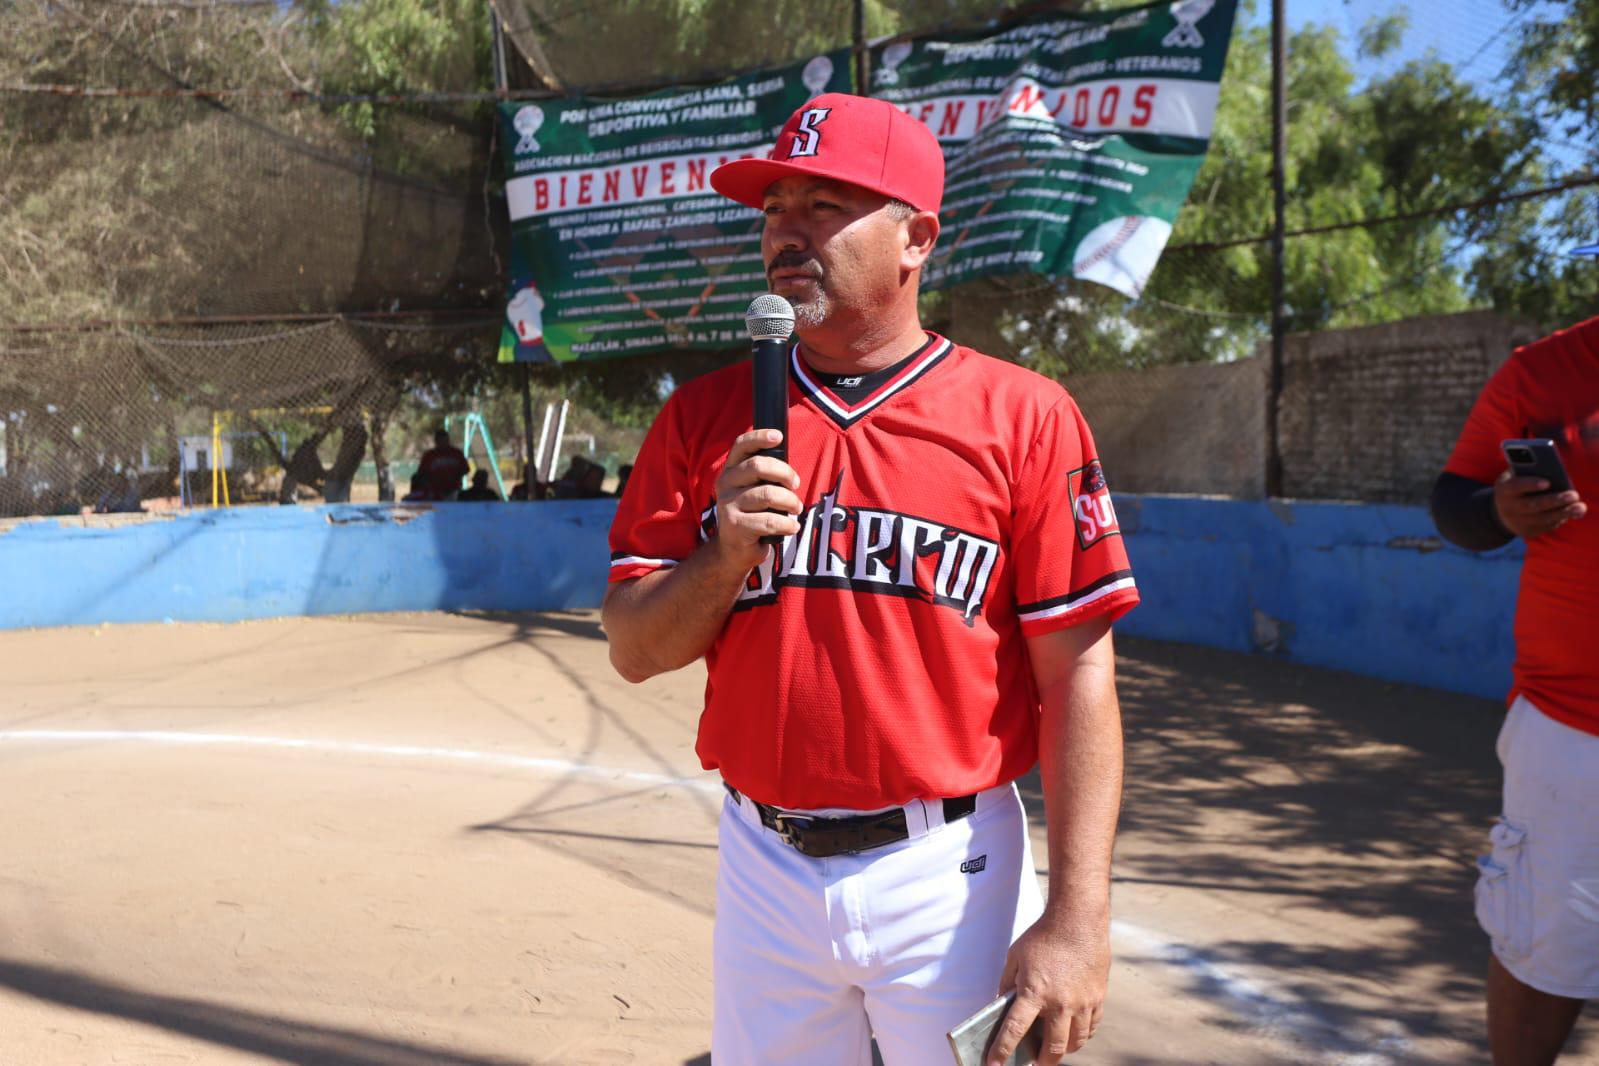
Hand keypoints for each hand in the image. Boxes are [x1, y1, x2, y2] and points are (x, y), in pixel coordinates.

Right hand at [712, 429, 801, 571]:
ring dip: (790, 502)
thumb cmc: (752, 515)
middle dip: (785, 473)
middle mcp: (725, 484)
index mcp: (731, 470)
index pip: (741, 446)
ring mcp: (727, 505)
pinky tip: (792, 527)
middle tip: (796, 485)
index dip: (759, 437)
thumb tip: (789, 469)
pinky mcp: (735, 526)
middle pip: (758, 466)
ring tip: (796, 509)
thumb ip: (765, 476)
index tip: (778, 437)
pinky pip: (769, 521)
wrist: (734, 551)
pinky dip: (787, 524)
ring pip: (767, 494)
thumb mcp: (754, 490)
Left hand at [988, 909, 1109, 1064]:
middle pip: (1052, 1048)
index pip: (1015, 1030)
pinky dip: (1082, 1034)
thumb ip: (1007, 983)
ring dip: (1063, 1050)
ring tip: (1055, 1049)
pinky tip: (1074, 1032)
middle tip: (1035, 1062)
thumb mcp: (1015, 957)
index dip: (1002, 1051)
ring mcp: (1082, 1003)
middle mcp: (1060, 1003)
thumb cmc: (1043, 936)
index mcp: (1034, 992)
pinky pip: (1092, 1027)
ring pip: (1075, 1042)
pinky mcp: (1098, 998)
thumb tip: (1002, 1004)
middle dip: (1042, 1061)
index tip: (994, 1065)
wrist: (1078, 919)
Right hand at [1492, 470, 1584, 539]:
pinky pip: (1546, 526)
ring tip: (1579, 507)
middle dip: (1554, 500)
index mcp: (1504, 489)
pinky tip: (1571, 513)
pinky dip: (1559, 519)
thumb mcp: (1516, 476)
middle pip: (1533, 505)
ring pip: (1542, 518)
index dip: (1530, 484)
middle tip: (1573, 495)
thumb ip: (1529, 471)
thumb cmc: (1516, 486)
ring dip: (1562, 513)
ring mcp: (1517, 522)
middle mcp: (1508, 507)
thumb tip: (1553, 470)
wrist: (1502, 511)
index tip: (1547, 482)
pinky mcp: (1527, 531)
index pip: (1516, 486)